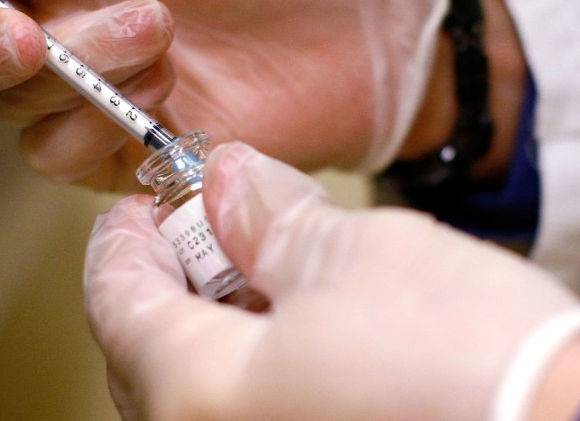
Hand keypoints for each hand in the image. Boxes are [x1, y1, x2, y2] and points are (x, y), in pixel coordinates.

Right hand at [0, 0, 442, 189]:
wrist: (364, 16)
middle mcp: (63, 22)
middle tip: (32, 32)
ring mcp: (97, 93)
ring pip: (16, 112)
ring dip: (77, 76)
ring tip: (161, 34)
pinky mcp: (133, 151)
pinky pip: (68, 159)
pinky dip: (101, 130)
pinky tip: (171, 93)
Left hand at [84, 142, 579, 419]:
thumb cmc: (462, 360)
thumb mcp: (351, 252)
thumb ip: (269, 215)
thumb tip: (230, 181)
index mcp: (198, 394)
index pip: (117, 303)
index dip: (122, 239)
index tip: (139, 203)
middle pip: (147, 353)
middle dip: (171, 277)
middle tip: (203, 225)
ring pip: (198, 390)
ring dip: (215, 320)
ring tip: (259, 264)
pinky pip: (251, 413)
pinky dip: (256, 365)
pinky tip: (297, 323)